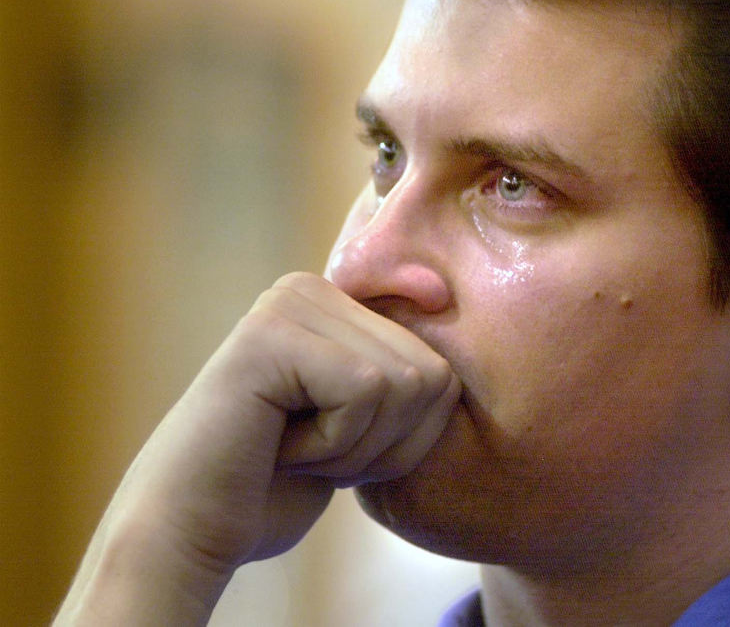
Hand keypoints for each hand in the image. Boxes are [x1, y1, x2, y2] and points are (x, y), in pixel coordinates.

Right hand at [55, 272, 460, 624]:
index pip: (441, 367)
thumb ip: (404, 375)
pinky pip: (365, 391)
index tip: (343, 446)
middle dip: (385, 442)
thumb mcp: (362, 425)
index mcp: (337, 304)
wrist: (194, 533)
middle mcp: (312, 289)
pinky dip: (333, 446)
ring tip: (295, 447)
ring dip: (357, 447)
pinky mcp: (270, 336)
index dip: (408, 434)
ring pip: (405, 383)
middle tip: (314, 452)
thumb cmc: (280, 485)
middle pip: (432, 375)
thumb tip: (442, 296)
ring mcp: (288, 305)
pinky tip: (280, 447)